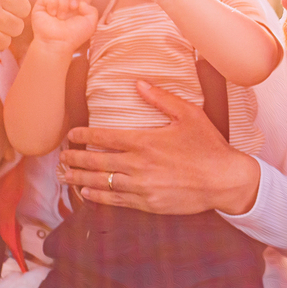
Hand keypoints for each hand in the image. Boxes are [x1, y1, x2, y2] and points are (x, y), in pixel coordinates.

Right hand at [30, 0, 97, 53]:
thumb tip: (81, 2)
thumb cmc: (74, 35)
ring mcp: (53, 6)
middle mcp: (66, 7)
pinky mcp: (42, 6)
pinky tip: (52, 14)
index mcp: (78, 11)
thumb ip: (92, 10)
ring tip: (61, 17)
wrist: (58, 41)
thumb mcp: (90, 23)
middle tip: (74, 7)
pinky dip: (52, 3)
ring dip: (63, 4)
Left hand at [58, 81, 260, 214]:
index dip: (83, 136)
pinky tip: (86, 193)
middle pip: (96, 161)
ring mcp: (142, 186)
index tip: (70, 136)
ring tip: (64, 175)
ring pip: (101, 182)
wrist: (225, 180)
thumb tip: (138, 84)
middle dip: (74, 159)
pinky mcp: (148, 204)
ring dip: (79, 178)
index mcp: (145, 141)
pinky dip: (98, 196)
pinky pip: (116, 200)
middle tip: (60, 157)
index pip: (104, 138)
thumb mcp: (188, 114)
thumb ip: (161, 99)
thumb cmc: (209, 146)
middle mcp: (139, 164)